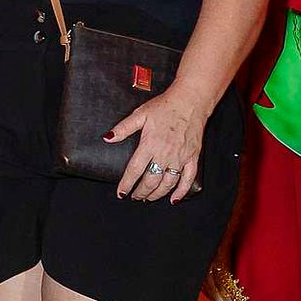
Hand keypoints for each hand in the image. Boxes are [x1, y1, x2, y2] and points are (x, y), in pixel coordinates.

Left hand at [108, 84, 206, 202]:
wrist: (190, 101)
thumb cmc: (165, 106)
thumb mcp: (140, 114)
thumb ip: (123, 128)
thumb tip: (108, 138)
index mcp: (150, 144)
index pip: (135, 170)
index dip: (127, 183)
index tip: (121, 192)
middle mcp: (165, 154)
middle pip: (150, 181)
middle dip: (141, 192)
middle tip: (134, 196)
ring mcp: (180, 157)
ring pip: (167, 183)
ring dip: (157, 194)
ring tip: (149, 198)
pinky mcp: (193, 157)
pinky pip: (188, 179)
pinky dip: (181, 192)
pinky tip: (173, 199)